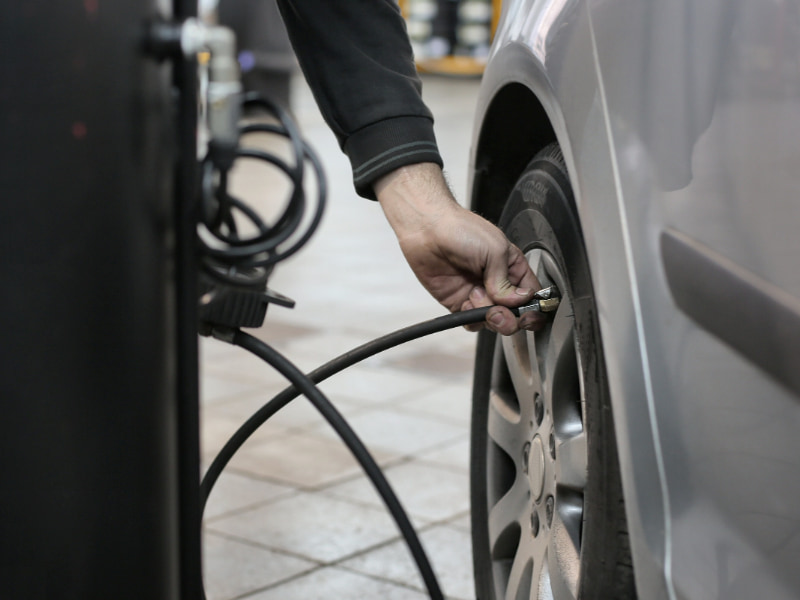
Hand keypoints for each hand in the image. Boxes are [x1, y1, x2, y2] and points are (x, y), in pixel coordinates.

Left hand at [375, 163, 544, 334]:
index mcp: (513, 268)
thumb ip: (506, 281)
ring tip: (476, 295)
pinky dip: (472, 319)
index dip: (533, 308)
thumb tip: (516, 303)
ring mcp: (479, 295)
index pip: (532, 296)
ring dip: (488, 316)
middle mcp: (498, 284)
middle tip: (499, 310)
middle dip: (510, 318)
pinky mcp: (459, 303)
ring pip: (495, 322)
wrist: (427, 230)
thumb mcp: (495, 250)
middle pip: (516, 315)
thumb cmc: (461, 230)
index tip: (527, 312)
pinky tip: (466, 300)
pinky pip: (472, 322)